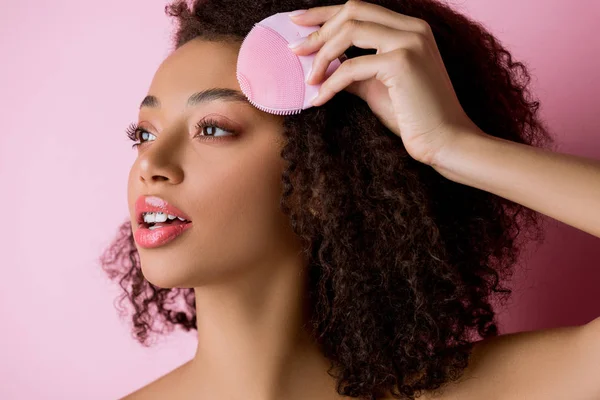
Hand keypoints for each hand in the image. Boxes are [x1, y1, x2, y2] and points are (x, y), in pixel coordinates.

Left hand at [288, 0, 482, 165]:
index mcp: (410, 29)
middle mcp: (412, 28)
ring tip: (308, 79)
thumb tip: (324, 68)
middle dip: (318, 29)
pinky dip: (330, 83)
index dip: (325, 13)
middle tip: (295, 50)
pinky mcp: (402, 62)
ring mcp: (409, 42)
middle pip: (352, 11)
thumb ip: (354, 71)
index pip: (360, 8)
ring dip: (321, 55)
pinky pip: (351, 67)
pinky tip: (319, 99)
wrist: (445, 141)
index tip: (298, 23)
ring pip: (349, 31)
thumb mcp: (377, 87)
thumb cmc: (413, 117)